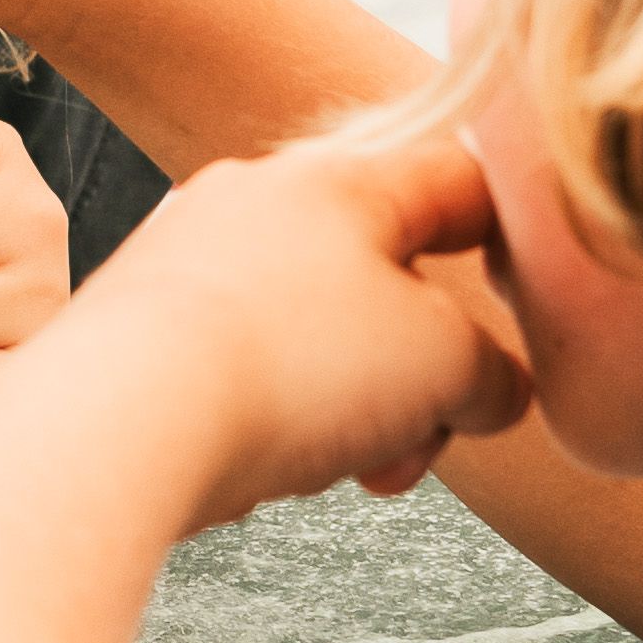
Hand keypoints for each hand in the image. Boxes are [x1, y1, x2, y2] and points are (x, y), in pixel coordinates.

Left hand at [52, 128, 528, 517]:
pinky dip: (278, 416)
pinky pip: (246, 364)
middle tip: (422, 440)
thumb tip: (485, 393)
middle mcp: (258, 197)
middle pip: (388, 277)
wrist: (117, 420)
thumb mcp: (446, 367)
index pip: (460, 181)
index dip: (517, 244)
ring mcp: (191, 256)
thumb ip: (495, 372)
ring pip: (319, 331)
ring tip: (348, 465)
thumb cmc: (288, 367)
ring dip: (357, 409)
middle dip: (423, 374)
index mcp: (342, 177)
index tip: (524, 312)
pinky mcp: (142, 322)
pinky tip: (268, 464)